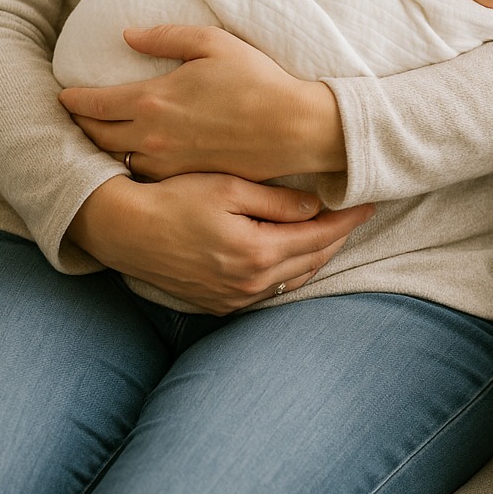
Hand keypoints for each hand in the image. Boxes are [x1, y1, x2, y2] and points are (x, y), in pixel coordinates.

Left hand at [58, 23, 346, 179]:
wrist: (293, 128)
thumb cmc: (257, 81)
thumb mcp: (212, 43)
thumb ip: (165, 37)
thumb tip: (128, 35)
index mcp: (152, 99)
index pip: (95, 104)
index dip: (73, 100)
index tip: (62, 96)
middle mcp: (151, 136)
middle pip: (97, 136)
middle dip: (79, 126)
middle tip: (71, 119)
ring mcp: (168, 162)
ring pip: (117, 160)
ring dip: (100, 149)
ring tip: (94, 140)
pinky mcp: (186, 178)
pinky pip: (144, 175)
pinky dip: (129, 166)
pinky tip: (131, 160)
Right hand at [66, 170, 374, 314]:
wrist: (125, 230)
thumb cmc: (174, 199)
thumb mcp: (228, 188)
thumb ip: (276, 200)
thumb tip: (316, 206)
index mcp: (257, 252)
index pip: (317, 237)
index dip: (346, 221)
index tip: (368, 205)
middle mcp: (250, 284)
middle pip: (310, 261)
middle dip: (337, 239)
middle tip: (357, 218)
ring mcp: (233, 299)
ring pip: (291, 279)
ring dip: (314, 257)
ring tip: (332, 234)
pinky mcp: (218, 305)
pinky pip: (266, 290)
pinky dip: (287, 272)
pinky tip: (292, 255)